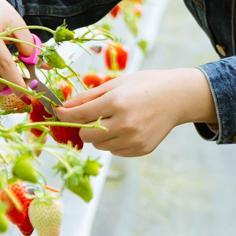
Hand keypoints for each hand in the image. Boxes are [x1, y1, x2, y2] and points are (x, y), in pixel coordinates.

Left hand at [56, 68, 217, 156]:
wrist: (177, 97)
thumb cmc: (146, 85)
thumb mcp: (117, 83)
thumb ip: (89, 96)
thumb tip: (64, 107)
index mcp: (117, 102)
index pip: (80, 116)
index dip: (65, 115)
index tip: (58, 112)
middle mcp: (124, 123)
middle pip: (86, 136)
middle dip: (85, 127)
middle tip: (95, 115)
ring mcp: (133, 139)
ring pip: (100, 146)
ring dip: (100, 136)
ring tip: (115, 120)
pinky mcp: (140, 149)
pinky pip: (115, 151)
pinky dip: (114, 142)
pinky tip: (127, 128)